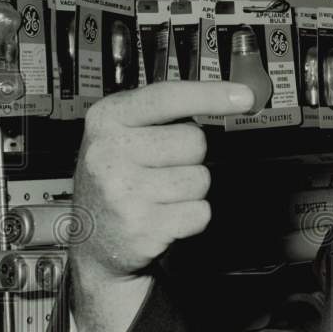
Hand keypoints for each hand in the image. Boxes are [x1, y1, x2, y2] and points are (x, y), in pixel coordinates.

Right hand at [71, 81, 254, 278]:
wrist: (88, 237)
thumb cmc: (115, 176)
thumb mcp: (120, 131)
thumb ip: (163, 111)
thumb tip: (229, 97)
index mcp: (107, 119)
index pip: (167, 97)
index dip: (211, 95)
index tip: (243, 96)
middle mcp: (110, 152)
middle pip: (194, 141)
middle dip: (191, 156)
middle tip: (163, 167)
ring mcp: (124, 191)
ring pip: (201, 179)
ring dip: (190, 189)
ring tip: (160, 193)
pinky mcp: (143, 226)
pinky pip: (200, 212)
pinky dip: (191, 216)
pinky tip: (164, 215)